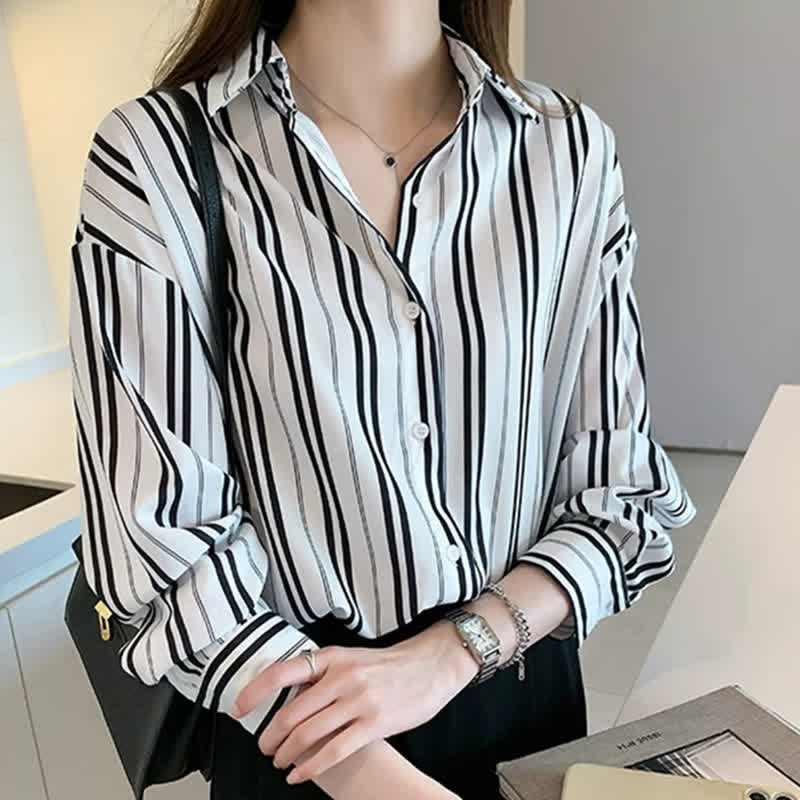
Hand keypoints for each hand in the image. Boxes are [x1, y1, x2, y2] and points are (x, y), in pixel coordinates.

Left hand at [232, 620, 477, 782]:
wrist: (429, 666)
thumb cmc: (387, 666)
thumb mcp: (350, 658)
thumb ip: (322, 674)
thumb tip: (289, 694)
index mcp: (331, 657)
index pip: (282, 672)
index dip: (254, 692)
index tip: (238, 709)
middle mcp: (341, 676)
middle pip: (291, 712)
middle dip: (271, 736)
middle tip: (264, 748)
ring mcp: (358, 700)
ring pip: (308, 734)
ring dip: (287, 755)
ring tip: (280, 763)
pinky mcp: (374, 723)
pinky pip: (334, 751)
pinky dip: (310, 768)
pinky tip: (300, 776)